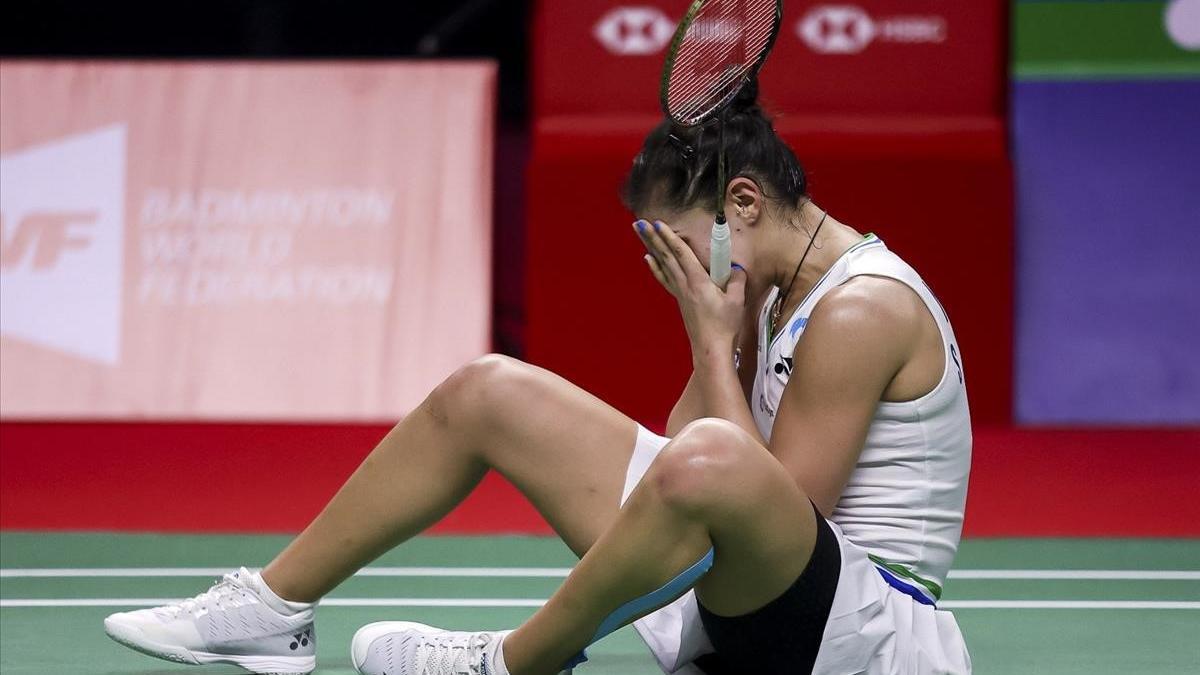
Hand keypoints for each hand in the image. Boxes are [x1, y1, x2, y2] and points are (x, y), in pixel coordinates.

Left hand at [634, 219, 746, 356]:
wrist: (711, 348)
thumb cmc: (724, 326)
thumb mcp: (736, 301)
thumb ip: (736, 280)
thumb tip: (736, 270)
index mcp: (698, 282)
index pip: (682, 254)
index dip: (670, 238)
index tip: (658, 224)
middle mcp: (685, 285)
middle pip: (666, 256)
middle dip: (653, 238)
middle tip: (639, 223)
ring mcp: (680, 292)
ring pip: (663, 264)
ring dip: (651, 247)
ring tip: (640, 233)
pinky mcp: (680, 299)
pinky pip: (664, 278)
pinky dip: (655, 267)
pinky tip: (648, 259)